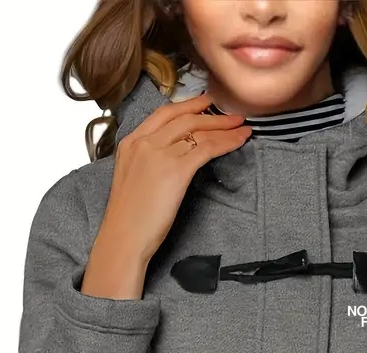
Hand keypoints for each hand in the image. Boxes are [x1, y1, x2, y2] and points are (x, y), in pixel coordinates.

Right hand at [82, 92, 252, 298]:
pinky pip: (207, 148)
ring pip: (198, 130)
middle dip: (211, 113)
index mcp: (130, 142)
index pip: (163, 114)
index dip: (187, 105)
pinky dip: (226, 142)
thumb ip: (146, 162)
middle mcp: (144, 142)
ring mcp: (160, 154)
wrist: (124, 236)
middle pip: (184, 118)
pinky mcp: (176, 170)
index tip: (204, 103)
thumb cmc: (128, 219)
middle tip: (230, 113)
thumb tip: (168, 161)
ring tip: (241, 126)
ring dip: (224, 126)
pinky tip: (239, 140)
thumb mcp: (131, 178)